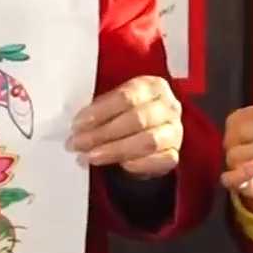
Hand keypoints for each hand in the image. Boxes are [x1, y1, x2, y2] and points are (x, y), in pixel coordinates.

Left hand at [68, 76, 182, 177]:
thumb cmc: (126, 115)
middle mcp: (168, 106)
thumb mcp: (114, 105)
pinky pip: (159, 160)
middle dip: (103, 134)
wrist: (146, 135)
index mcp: (152, 86)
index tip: (78, 124)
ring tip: (91, 156)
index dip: (100, 112)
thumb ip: (100, 111)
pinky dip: (137, 164)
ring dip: (115, 150)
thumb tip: (78, 126)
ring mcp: (174, 131)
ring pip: (148, 141)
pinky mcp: (174, 154)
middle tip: (78, 144)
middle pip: (137, 119)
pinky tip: (119, 165)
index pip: (126, 97)